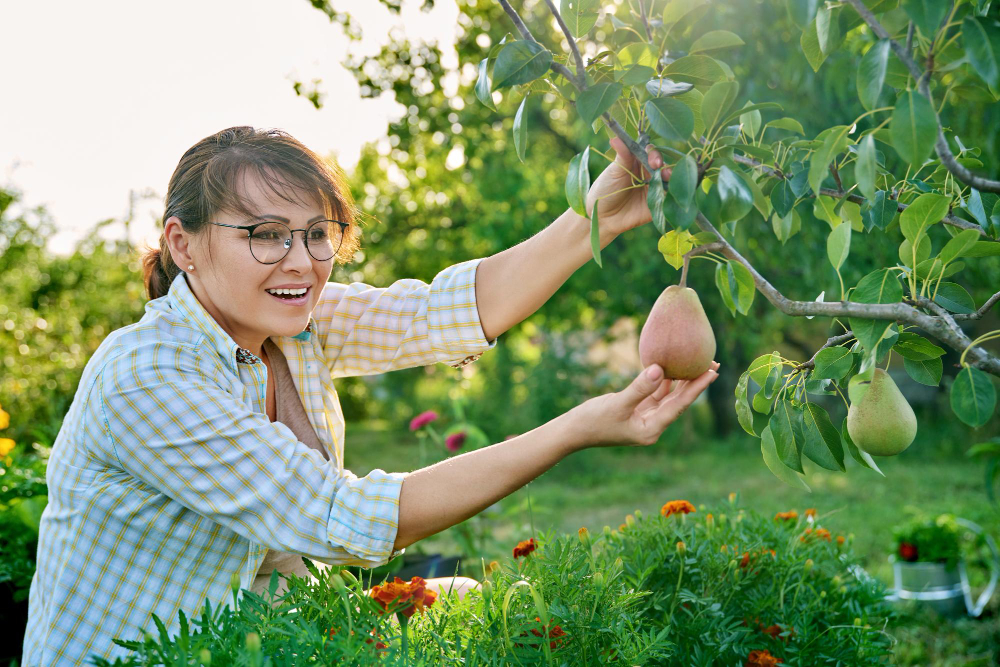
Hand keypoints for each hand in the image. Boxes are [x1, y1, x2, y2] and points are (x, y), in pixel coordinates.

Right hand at [568, 361, 719, 448]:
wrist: (573, 431)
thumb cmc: (593, 421)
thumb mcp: (617, 404)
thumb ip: (639, 387)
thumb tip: (659, 368)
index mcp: (651, 429)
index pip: (679, 406)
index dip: (697, 388)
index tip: (712, 372)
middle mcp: (652, 425)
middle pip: (679, 401)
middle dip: (695, 382)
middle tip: (713, 363)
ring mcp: (645, 418)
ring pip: (669, 396)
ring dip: (682, 380)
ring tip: (699, 362)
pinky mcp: (637, 410)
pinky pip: (656, 393)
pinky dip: (663, 381)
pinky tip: (672, 366)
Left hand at [584, 137, 669, 238]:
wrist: (601, 217)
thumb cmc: (604, 191)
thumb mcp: (613, 172)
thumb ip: (621, 156)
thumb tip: (616, 137)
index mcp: (637, 162)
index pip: (650, 153)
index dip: (654, 154)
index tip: (652, 159)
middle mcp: (648, 174)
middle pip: (662, 165)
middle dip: (663, 165)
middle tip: (659, 169)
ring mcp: (654, 188)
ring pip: (668, 180)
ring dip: (671, 177)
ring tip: (667, 177)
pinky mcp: (657, 204)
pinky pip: (668, 197)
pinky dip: (671, 193)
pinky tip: (670, 192)